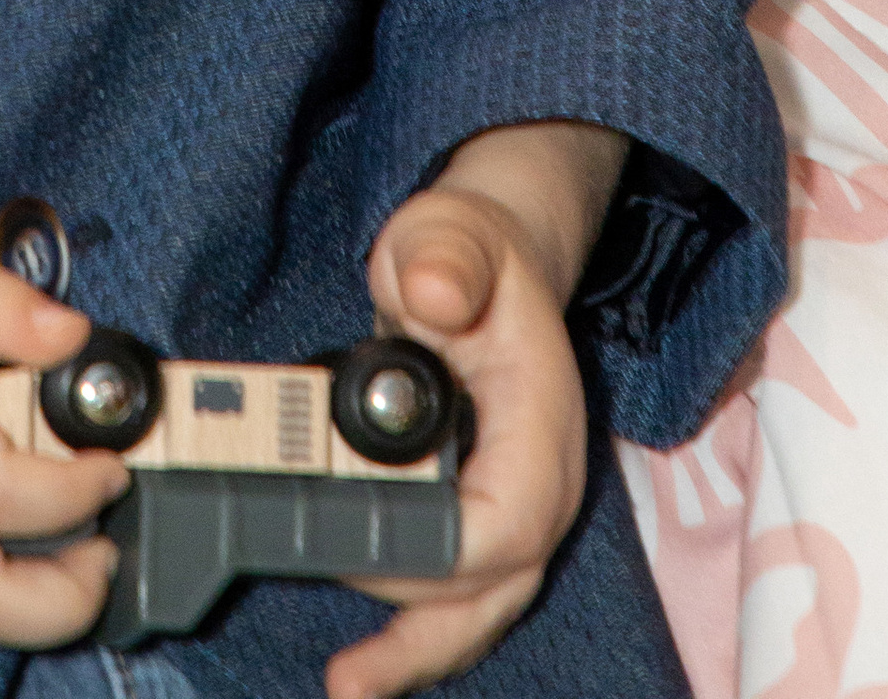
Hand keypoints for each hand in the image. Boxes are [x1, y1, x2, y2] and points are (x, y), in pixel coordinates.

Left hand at [329, 130, 617, 698]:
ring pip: (481, 607)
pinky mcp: (488, 523)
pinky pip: (462, 596)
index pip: (510, 521)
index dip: (439, 549)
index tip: (363, 547)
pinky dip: (417, 635)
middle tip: (345, 671)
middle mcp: (542, 479)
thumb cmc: (465, 250)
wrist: (488, 260)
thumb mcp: (448, 233)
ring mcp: (519, 507)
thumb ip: (444, 255)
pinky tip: (368, 669)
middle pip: (496, 586)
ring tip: (350, 686)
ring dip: (418, 655)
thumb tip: (433, 290)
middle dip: (419, 633)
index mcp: (542, 420)